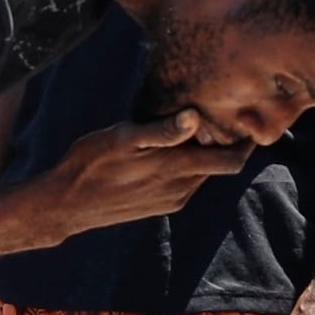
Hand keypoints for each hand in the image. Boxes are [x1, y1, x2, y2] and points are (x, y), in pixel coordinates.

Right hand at [36, 108, 243, 235]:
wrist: (66, 204)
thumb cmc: (89, 164)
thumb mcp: (122, 139)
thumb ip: (160, 131)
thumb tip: (194, 116)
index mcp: (177, 170)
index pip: (231, 160)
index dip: (247, 140)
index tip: (247, 115)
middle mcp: (182, 189)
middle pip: (221, 164)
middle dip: (227, 140)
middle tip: (225, 109)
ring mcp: (173, 199)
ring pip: (205, 172)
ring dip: (206, 151)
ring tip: (199, 122)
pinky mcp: (162, 205)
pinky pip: (188, 181)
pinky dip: (190, 163)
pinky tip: (173, 146)